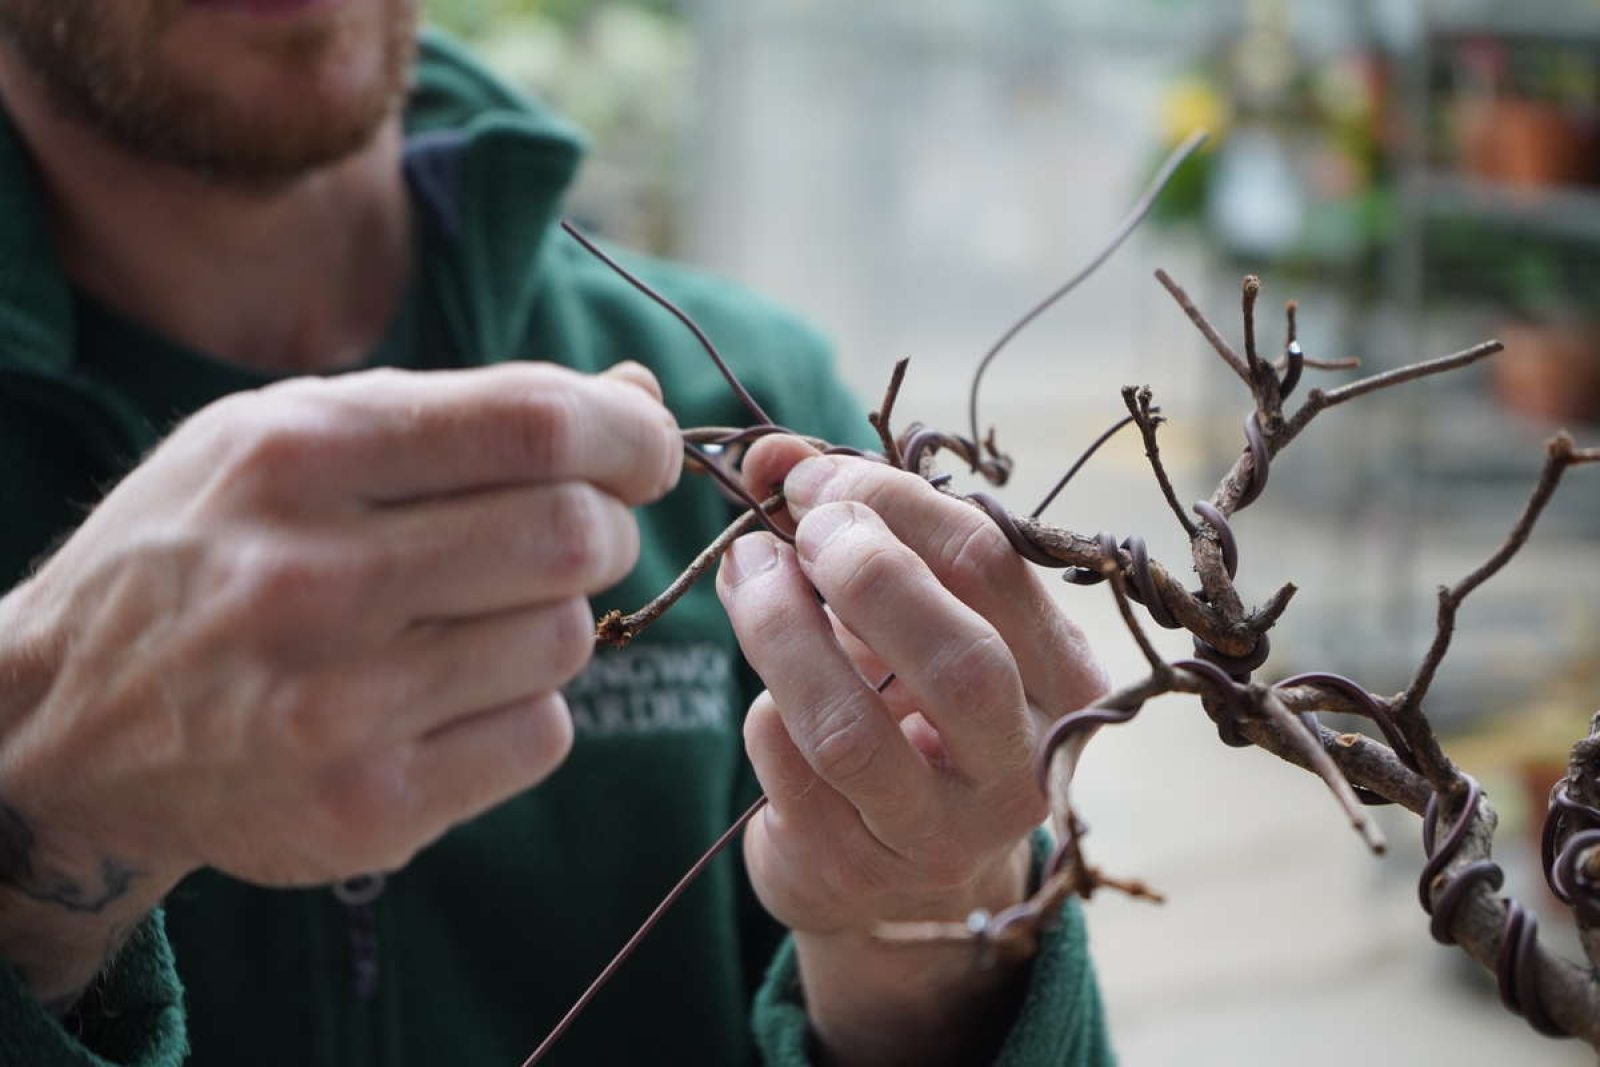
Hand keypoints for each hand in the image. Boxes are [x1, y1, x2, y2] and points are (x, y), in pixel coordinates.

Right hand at [0, 361, 678, 1006]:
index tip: (644, 450)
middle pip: (575, 535)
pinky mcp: (368, 808)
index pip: (536, 424)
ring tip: (471, 619)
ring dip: (551, 620)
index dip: (629, 433)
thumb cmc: (208, 551)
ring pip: (567, 638)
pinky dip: (525, 706)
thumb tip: (639, 395)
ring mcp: (340, 707)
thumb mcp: (292, 435)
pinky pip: (543, 735)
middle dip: (603, 527)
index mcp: (296, 455)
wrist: (69, 723)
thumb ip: (466, 411)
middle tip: (567, 534)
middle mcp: (313, 579)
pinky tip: (447, 695)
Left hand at [717, 436, 1105, 1065]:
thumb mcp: (906, 614)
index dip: (891, 500)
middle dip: (863, 572)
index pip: (993, 567)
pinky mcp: (858, 873)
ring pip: (851, 730)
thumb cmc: (910, 708)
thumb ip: (854, 526)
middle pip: (958, 659)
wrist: (892, 866)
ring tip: (746, 573)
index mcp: (1063, 678)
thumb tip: (771, 452)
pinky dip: (764, 713)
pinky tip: (767, 693)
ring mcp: (942, 835)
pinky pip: (790, 775)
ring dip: (780, 631)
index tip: (811, 476)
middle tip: (796, 527)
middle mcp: (1023, 766)